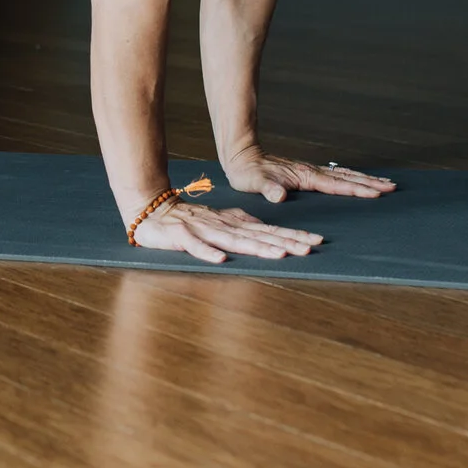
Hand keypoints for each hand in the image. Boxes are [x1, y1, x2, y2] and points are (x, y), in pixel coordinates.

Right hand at [130, 201, 323, 264]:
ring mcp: (203, 230)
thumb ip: (242, 223)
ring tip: (279, 254)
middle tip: (309, 249)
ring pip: (234, 240)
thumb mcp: (220, 220)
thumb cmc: (188, 218)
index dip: (292, 235)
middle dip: (285, 242)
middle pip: (258, 236)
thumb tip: (266, 229)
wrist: (151, 208)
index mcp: (234, 224)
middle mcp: (223, 226)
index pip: (269, 230)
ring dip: (257, 248)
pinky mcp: (181, 236)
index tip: (316, 242)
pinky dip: (208, 252)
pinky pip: (195, 247)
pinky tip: (221, 259)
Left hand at [221, 153, 396, 204]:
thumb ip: (267, 189)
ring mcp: (310, 171)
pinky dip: (350, 177)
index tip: (376, 192)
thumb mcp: (254, 182)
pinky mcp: (306, 173)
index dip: (357, 189)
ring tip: (384, 182)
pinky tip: (357, 180)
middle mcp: (311, 172)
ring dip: (364, 179)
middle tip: (392, 187)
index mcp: (304, 176)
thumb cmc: (247, 172)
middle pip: (347, 177)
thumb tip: (279, 196)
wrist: (241, 155)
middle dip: (370, 183)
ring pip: (343, 174)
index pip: (336, 185)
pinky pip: (335, 176)